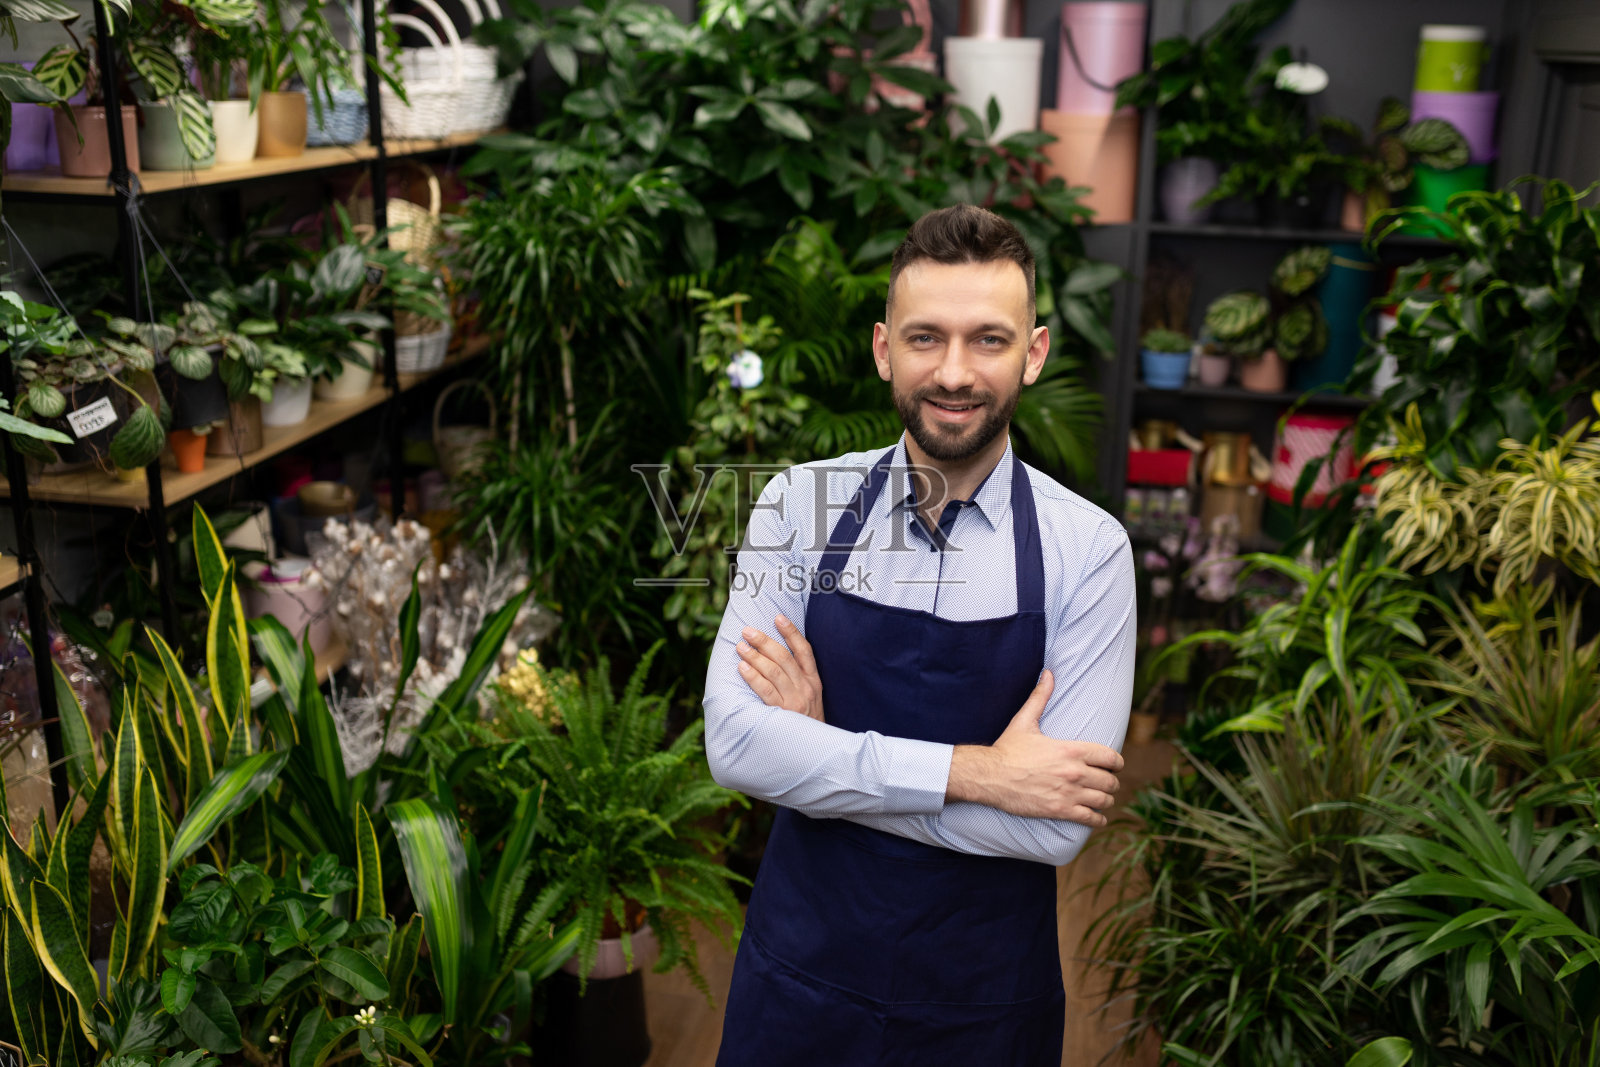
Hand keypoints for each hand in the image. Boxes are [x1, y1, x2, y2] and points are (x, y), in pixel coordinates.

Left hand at [735, 615, 825, 722]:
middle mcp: (806, 687)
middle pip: (784, 657)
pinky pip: (766, 691)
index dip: (791, 632)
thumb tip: (775, 654)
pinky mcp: (783, 713)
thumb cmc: (807, 720)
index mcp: (813, 680)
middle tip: (747, 631)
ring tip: (741, 647)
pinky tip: (742, 668)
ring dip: (755, 656)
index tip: (778, 617)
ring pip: (773, 671)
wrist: (814, 749)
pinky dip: (753, 677)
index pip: (804, 650)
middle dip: (764, 641)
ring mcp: (795, 700)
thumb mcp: (811, 696)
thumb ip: (798, 677)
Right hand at [946, 670, 1122, 827]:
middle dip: (1111, 782)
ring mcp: (1069, 793)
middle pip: (1110, 780)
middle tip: (1106, 783)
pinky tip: (1096, 817)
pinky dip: (1097, 819)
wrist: (990, 776)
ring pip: (1104, 800)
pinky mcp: (1061, 811)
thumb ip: (1041, 697)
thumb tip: (1048, 673)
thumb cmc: (1008, 748)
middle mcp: (1075, 772)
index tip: (1114, 765)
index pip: (1111, 757)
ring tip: (1102, 799)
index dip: (1117, 762)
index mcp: (1072, 749)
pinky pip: (1091, 818)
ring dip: (1106, 799)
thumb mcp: (1025, 720)